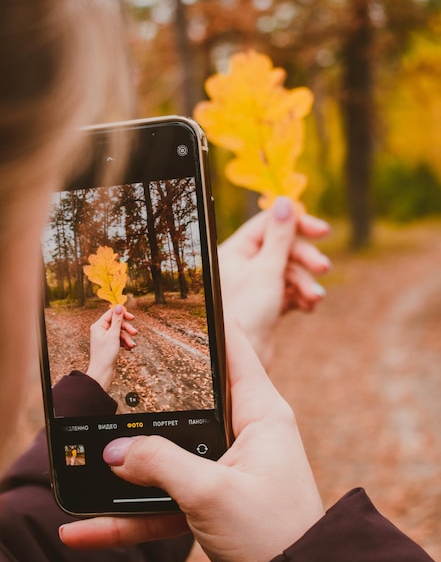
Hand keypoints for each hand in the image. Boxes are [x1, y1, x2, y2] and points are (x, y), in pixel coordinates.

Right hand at [60, 321, 324, 561]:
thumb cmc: (274, 534)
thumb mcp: (213, 494)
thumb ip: (160, 465)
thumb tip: (115, 452)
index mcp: (261, 414)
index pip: (236, 352)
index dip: (212, 324)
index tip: (187, 300)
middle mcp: (246, 434)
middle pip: (193, 401)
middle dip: (153, 396)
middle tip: (117, 373)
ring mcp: (227, 468)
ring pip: (171, 456)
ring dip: (131, 469)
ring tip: (88, 462)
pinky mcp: (214, 501)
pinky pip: (167, 501)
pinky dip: (133, 515)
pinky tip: (91, 527)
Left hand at [86, 305, 136, 390]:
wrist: (102, 373)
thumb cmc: (105, 354)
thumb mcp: (113, 335)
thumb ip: (117, 320)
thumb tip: (119, 306)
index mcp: (98, 326)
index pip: (112, 314)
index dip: (122, 315)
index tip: (133, 318)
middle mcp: (100, 330)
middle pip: (117, 323)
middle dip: (127, 328)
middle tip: (135, 333)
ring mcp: (105, 338)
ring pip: (119, 332)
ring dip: (127, 338)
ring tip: (132, 346)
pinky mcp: (109, 345)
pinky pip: (119, 340)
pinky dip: (125, 343)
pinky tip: (128, 349)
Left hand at [219, 196, 330, 365]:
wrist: (244, 361)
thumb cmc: (248, 313)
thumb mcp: (268, 269)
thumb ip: (280, 235)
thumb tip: (286, 200)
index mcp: (235, 250)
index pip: (269, 223)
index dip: (297, 223)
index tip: (323, 230)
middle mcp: (244, 264)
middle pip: (283, 247)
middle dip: (305, 259)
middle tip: (324, 267)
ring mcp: (257, 284)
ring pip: (290, 271)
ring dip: (306, 282)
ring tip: (314, 299)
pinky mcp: (268, 303)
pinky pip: (291, 290)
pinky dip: (302, 296)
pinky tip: (308, 307)